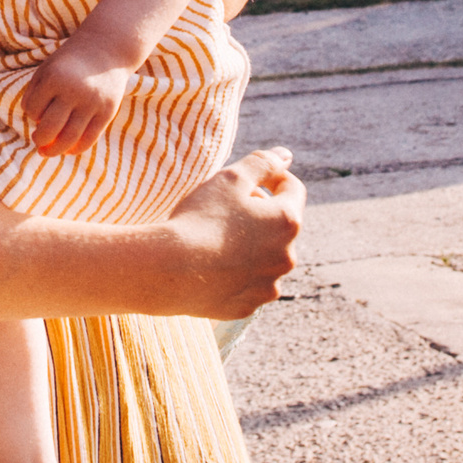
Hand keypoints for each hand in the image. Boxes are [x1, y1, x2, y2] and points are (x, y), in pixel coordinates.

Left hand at [23, 48, 127, 154]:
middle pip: (50, 128)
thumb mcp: (47, 70)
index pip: (33, 110)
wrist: (106, 50)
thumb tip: (35, 126)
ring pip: (70, 138)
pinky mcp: (108, 112)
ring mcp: (93, 103)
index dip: (31, 114)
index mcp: (54, 78)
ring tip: (47, 152)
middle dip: (40, 140)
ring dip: (56, 150)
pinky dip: (76, 149)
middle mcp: (74, 91)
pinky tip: (68, 150)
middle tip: (37, 142)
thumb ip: (35, 94)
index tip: (36, 111)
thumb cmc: (69, 63)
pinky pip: (90, 138)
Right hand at [162, 148, 303, 318]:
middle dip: (258, 215)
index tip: (249, 179)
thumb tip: (285, 155)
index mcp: (287, 222)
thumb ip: (262, 163)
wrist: (170, 271)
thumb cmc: (200, 219)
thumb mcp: (229, 179)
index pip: (292, 189)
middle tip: (222, 209)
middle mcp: (287, 256)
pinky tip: (209, 266)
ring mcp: (268, 285)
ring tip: (213, 239)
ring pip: (264, 258)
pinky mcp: (248, 306)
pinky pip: (247, 285)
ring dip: (249, 246)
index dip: (272, 178)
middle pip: (279, 225)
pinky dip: (235, 275)